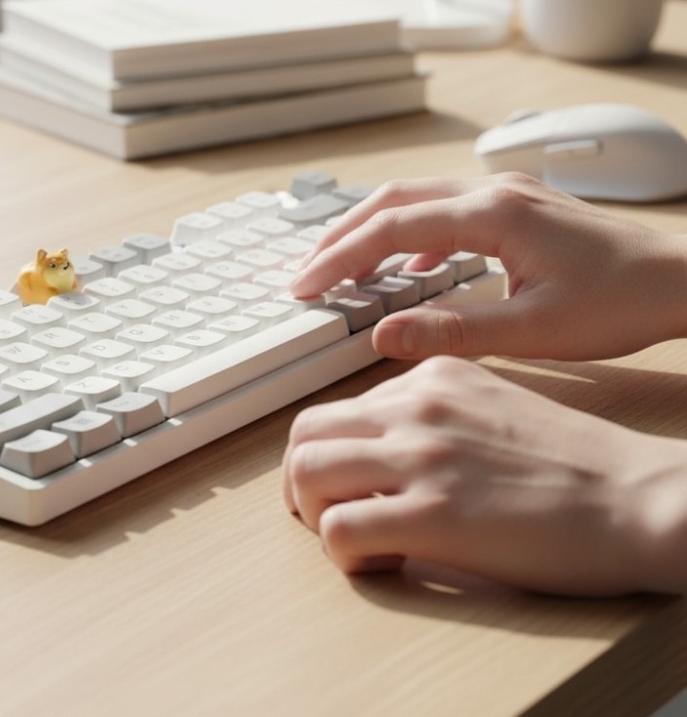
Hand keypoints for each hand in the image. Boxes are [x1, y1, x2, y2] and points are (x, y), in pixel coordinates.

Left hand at [282, 357, 686, 594]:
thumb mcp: (493, 406)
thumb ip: (434, 414)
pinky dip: (344, 553)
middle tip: (324, 513)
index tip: (344, 485)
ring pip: (306, 473)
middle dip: (300, 480)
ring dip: (312, 514)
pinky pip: (340, 530)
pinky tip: (383, 562)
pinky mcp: (434, 515)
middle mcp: (416, 406)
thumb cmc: (576, 464)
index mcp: (431, 376)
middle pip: (304, 433)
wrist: (639, 498)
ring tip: (349, 537)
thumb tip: (383, 451)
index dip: (328, 454)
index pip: (337, 409)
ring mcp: (422, 457)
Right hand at [289, 173, 686, 360]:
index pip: (391, 227)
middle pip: (392, 200)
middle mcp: (492, 190)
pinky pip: (443, 209)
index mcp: (492, 214)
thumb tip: (383, 335)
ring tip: (340, 267)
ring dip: (370, 230)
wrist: (682, 279)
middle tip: (305, 274)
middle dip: (341, 237)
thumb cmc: (621, 302)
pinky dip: (409, 234)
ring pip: (414, 198)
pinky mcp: (514, 205)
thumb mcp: (534, 331)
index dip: (340, 258)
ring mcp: (504, 193)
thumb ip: (452, 331)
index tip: (305, 285)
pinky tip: (407, 265)